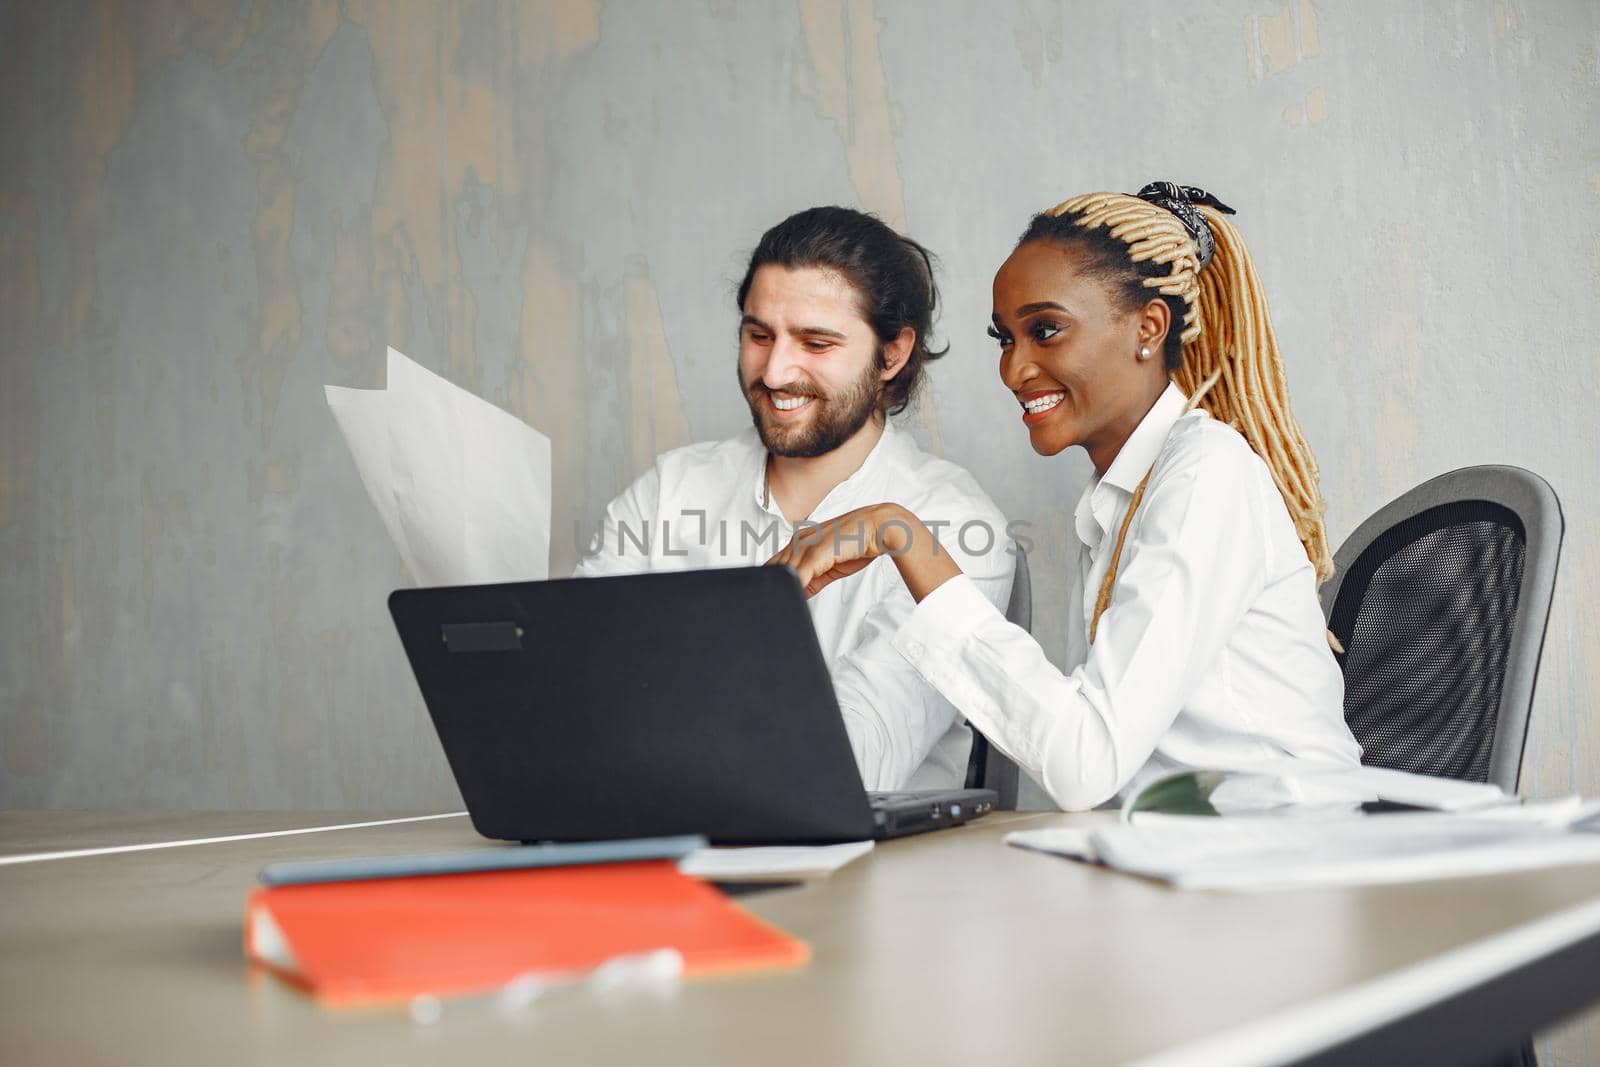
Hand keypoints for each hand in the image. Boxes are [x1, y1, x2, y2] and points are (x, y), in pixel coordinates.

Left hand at [766, 503, 962, 601]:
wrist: (881, 527)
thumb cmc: (860, 542)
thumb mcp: (831, 566)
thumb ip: (812, 579)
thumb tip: (798, 592)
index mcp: (802, 541)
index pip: (777, 564)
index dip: (769, 581)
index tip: (761, 597)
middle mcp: (801, 541)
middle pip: (774, 568)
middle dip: (767, 587)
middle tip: (757, 606)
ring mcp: (808, 545)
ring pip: (783, 572)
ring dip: (777, 590)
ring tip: (769, 608)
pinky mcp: (818, 552)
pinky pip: (799, 574)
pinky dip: (791, 588)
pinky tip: (788, 600)